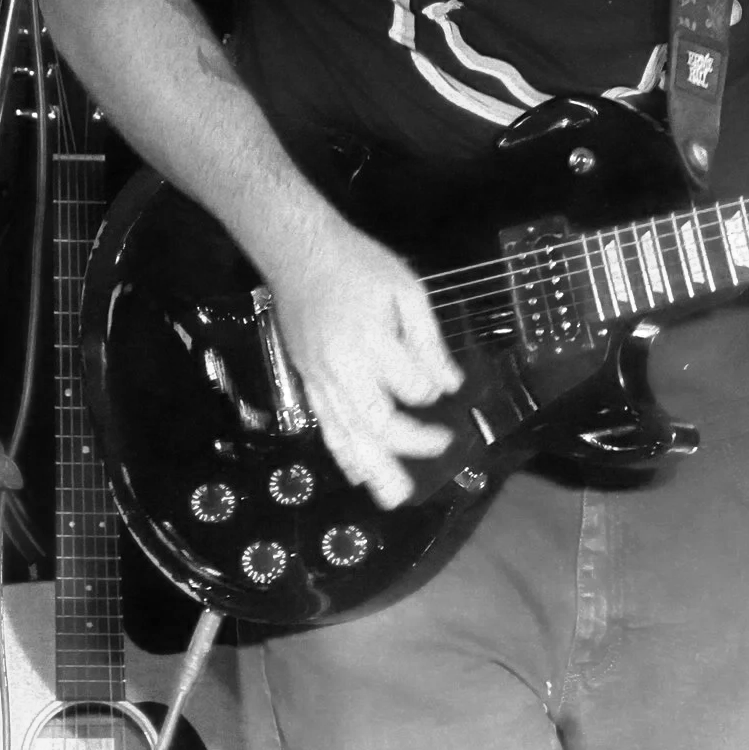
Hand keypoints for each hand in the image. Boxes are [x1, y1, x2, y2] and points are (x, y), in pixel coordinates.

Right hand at [268, 223, 463, 508]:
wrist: (298, 252)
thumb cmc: (359, 264)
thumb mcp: (406, 289)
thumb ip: (428, 340)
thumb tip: (450, 385)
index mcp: (370, 341)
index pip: (412, 385)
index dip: (433, 387)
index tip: (445, 381)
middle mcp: (342, 368)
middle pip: (378, 422)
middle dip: (411, 443)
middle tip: (442, 447)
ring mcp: (319, 378)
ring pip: (348, 434)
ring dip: (374, 468)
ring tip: (394, 497)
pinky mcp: (306, 380)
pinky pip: (325, 424)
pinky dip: (342, 453)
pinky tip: (357, 473)